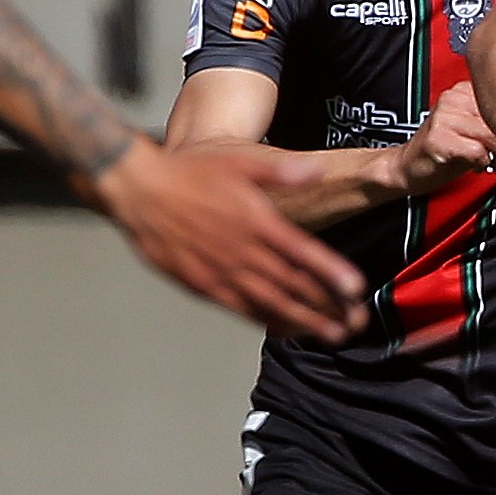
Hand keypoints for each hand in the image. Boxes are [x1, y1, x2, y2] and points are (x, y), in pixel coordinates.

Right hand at [94, 140, 368, 340]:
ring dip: (304, 321)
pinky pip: (241, 310)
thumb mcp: (240, 160)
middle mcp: (242, 251)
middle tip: (356, 321)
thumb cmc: (191, 172)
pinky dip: (267, 321)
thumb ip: (282, 171)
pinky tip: (287, 330)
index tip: (356, 288)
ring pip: (270, 303)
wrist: (139, 191)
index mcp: (256, 221)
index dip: (331, 272)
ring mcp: (221, 272)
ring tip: (332, 334)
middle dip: (327, 305)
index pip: (303, 252)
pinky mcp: (203, 286)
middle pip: (293, 285)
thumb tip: (318, 170)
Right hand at [391, 83, 495, 195]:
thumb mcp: (472, 129)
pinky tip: (474, 165)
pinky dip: (481, 162)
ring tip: (489, 162)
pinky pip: (476, 150)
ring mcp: (444, 116)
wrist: (407, 167)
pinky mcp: (438, 138)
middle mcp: (453, 98)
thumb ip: (493, 121)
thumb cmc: (444, 150)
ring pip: (490, 134)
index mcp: (463, 91)